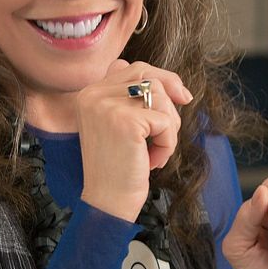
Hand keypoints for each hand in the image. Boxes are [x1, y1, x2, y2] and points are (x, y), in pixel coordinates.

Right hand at [77, 59, 192, 222]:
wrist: (107, 202)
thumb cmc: (118, 168)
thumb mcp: (119, 126)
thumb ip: (132, 100)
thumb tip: (177, 87)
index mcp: (88, 94)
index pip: (129, 67)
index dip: (158, 77)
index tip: (177, 97)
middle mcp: (93, 95)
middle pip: (147, 74)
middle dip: (170, 93)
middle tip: (179, 115)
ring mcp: (107, 106)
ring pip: (160, 96)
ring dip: (169, 126)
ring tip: (156, 151)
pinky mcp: (125, 122)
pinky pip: (165, 121)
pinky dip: (168, 143)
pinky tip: (153, 161)